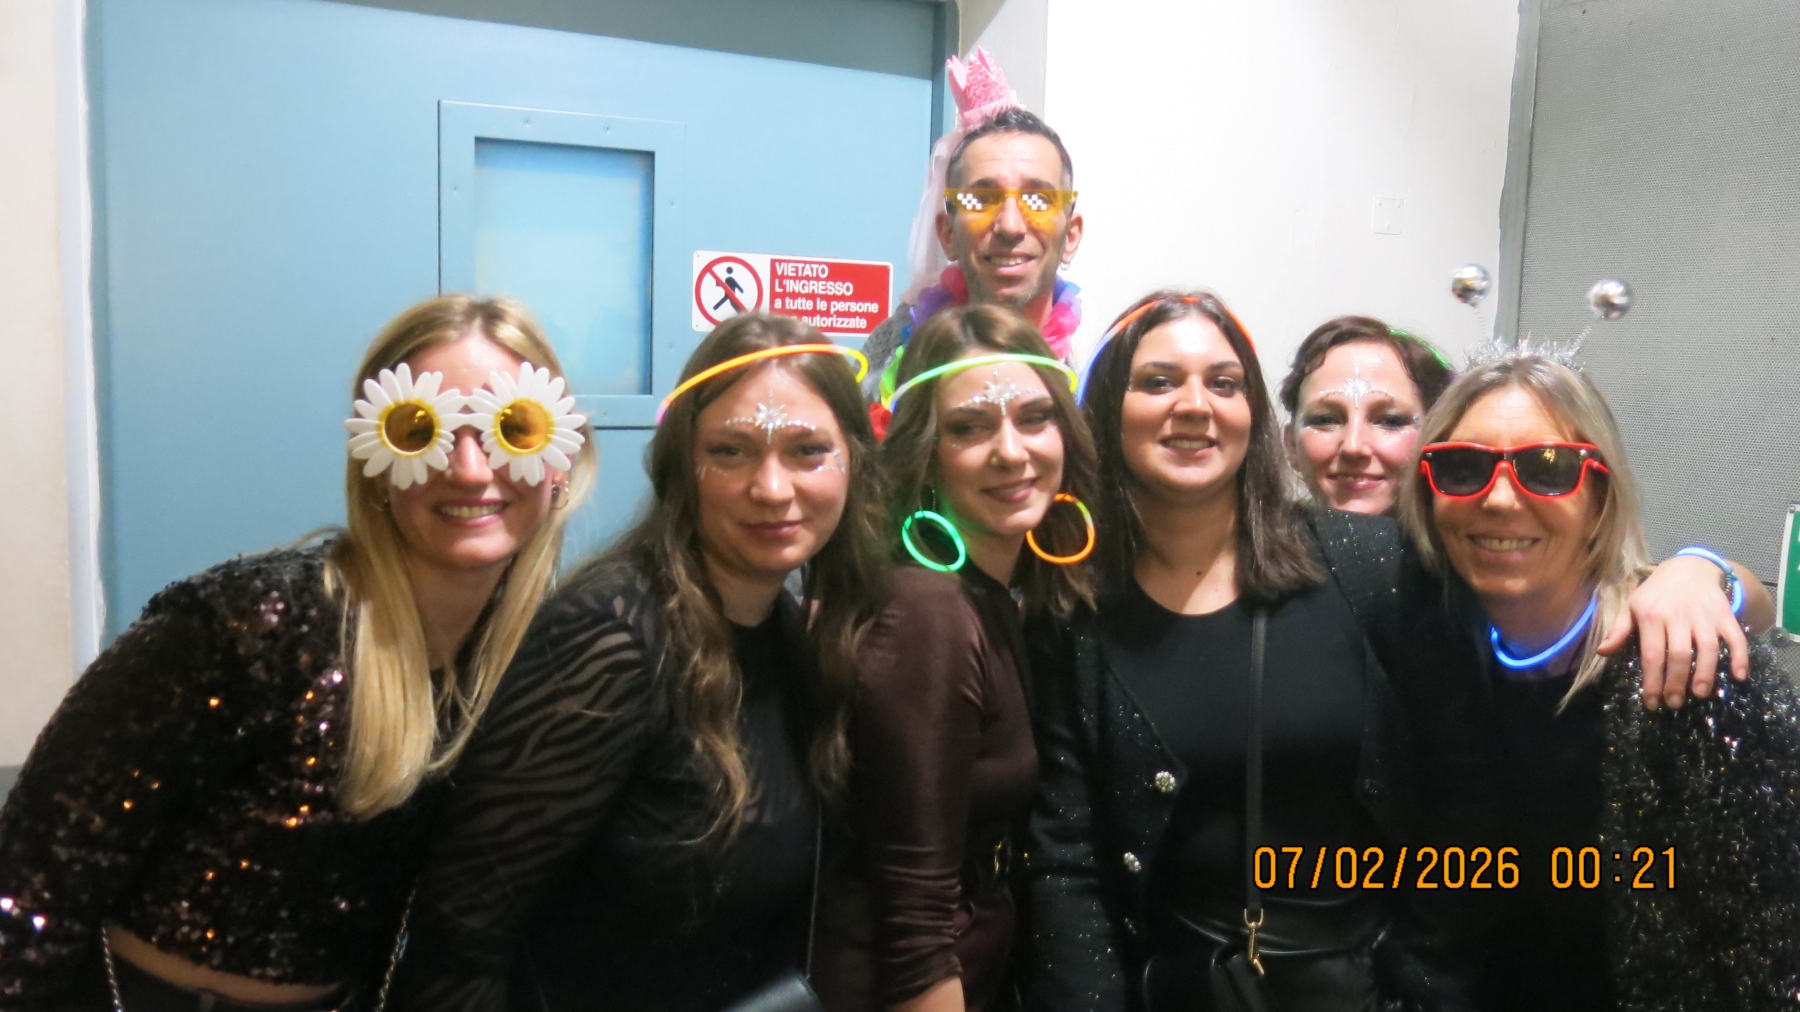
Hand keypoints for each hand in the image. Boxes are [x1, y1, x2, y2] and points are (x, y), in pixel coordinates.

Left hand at [1598, 555, 1745, 710]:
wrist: (1689, 568)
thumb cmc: (1656, 593)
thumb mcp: (1631, 606)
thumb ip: (1618, 630)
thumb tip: (1602, 653)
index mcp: (1651, 616)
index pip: (1652, 655)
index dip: (1652, 682)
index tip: (1652, 703)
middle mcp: (1679, 617)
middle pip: (1679, 655)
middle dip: (1677, 683)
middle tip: (1675, 704)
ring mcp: (1704, 616)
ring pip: (1707, 649)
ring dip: (1705, 674)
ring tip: (1699, 694)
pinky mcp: (1725, 615)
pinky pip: (1736, 638)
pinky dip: (1740, 657)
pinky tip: (1738, 677)